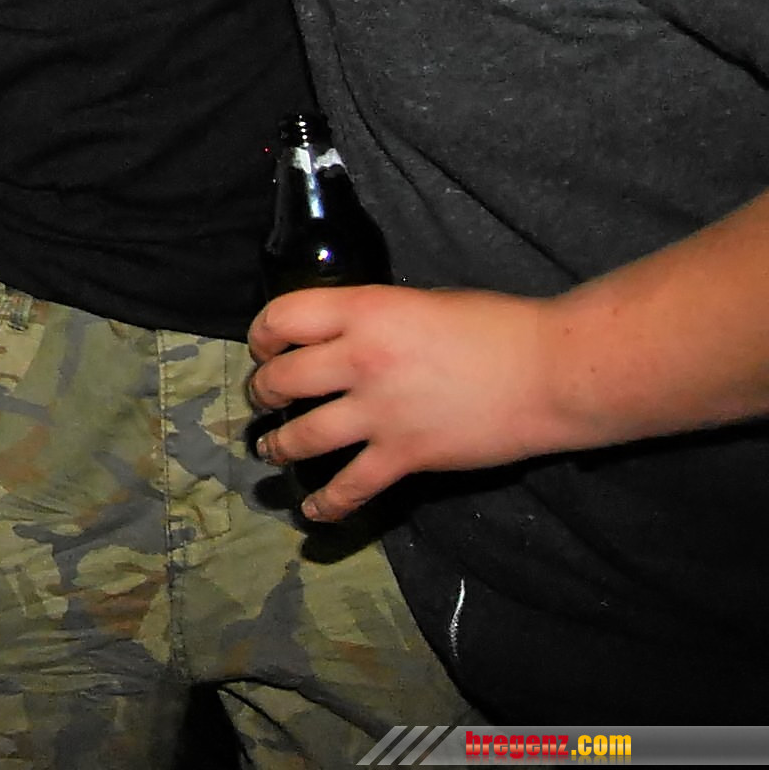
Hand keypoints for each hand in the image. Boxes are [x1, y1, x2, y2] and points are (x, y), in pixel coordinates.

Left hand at [248, 284, 577, 522]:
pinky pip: (351, 485)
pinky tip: (312, 509)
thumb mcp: (418, 302)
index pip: (282, 318)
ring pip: (302, 435)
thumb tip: (344, 335)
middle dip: (263, 391)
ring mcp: (380, 411)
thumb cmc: (495, 327)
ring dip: (278, 445)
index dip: (262, 333)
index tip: (264, 346)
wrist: (549, 372)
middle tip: (263, 397)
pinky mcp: (405, 455)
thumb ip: (373, 318)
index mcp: (363, 311)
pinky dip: (326, 503)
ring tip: (270, 448)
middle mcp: (360, 359)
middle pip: (282, 378)